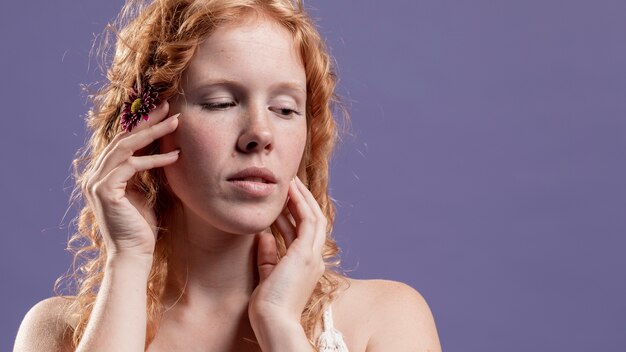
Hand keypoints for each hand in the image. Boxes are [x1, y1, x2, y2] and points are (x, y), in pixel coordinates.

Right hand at [83, 102, 179, 257]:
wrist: (132, 255)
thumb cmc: (141, 227)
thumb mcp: (144, 192)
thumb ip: (144, 172)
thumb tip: (158, 152)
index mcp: (102, 174)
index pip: (122, 142)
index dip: (142, 125)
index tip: (163, 112)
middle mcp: (94, 175)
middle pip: (123, 138)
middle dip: (147, 121)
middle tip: (168, 107)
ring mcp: (96, 182)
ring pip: (126, 147)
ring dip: (153, 133)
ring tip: (176, 122)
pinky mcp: (105, 190)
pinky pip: (132, 166)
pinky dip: (154, 159)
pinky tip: (175, 156)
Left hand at [248, 176, 326, 325]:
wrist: (273, 322)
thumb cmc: (268, 307)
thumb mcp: (267, 275)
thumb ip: (267, 256)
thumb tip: (263, 237)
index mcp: (306, 265)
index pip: (301, 232)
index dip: (292, 213)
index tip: (281, 200)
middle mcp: (313, 258)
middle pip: (313, 221)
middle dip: (301, 200)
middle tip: (289, 182)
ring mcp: (312, 256)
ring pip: (313, 216)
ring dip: (302, 197)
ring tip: (290, 180)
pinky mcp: (305, 254)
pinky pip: (307, 220)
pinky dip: (300, 203)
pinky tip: (289, 191)